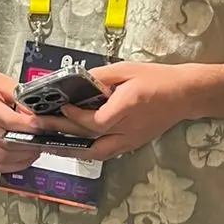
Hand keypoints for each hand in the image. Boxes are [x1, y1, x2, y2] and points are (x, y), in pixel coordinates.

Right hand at [0, 64, 44, 174]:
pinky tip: (26, 155)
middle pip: (7, 141)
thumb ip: (22, 99)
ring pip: (4, 156)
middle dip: (32, 141)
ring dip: (25, 154)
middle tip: (48, 137)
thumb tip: (37, 116)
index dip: (31, 125)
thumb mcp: (5, 82)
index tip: (47, 125)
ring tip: (38, 145)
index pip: (9, 121)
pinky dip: (15, 163)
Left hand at [41, 62, 191, 161]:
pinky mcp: (131, 145)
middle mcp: (128, 129)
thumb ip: (99, 76)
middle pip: (90, 140)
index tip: (61, 106)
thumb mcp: (127, 69)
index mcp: (128, 107)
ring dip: (71, 150)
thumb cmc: (157, 78)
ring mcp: (130, 140)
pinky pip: (105, 153)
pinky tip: (71, 145)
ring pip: (96, 154)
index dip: (75, 117)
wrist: (185, 95)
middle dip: (61, 134)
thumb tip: (75, 81)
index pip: (96, 121)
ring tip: (48, 143)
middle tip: (38, 128)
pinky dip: (86, 150)